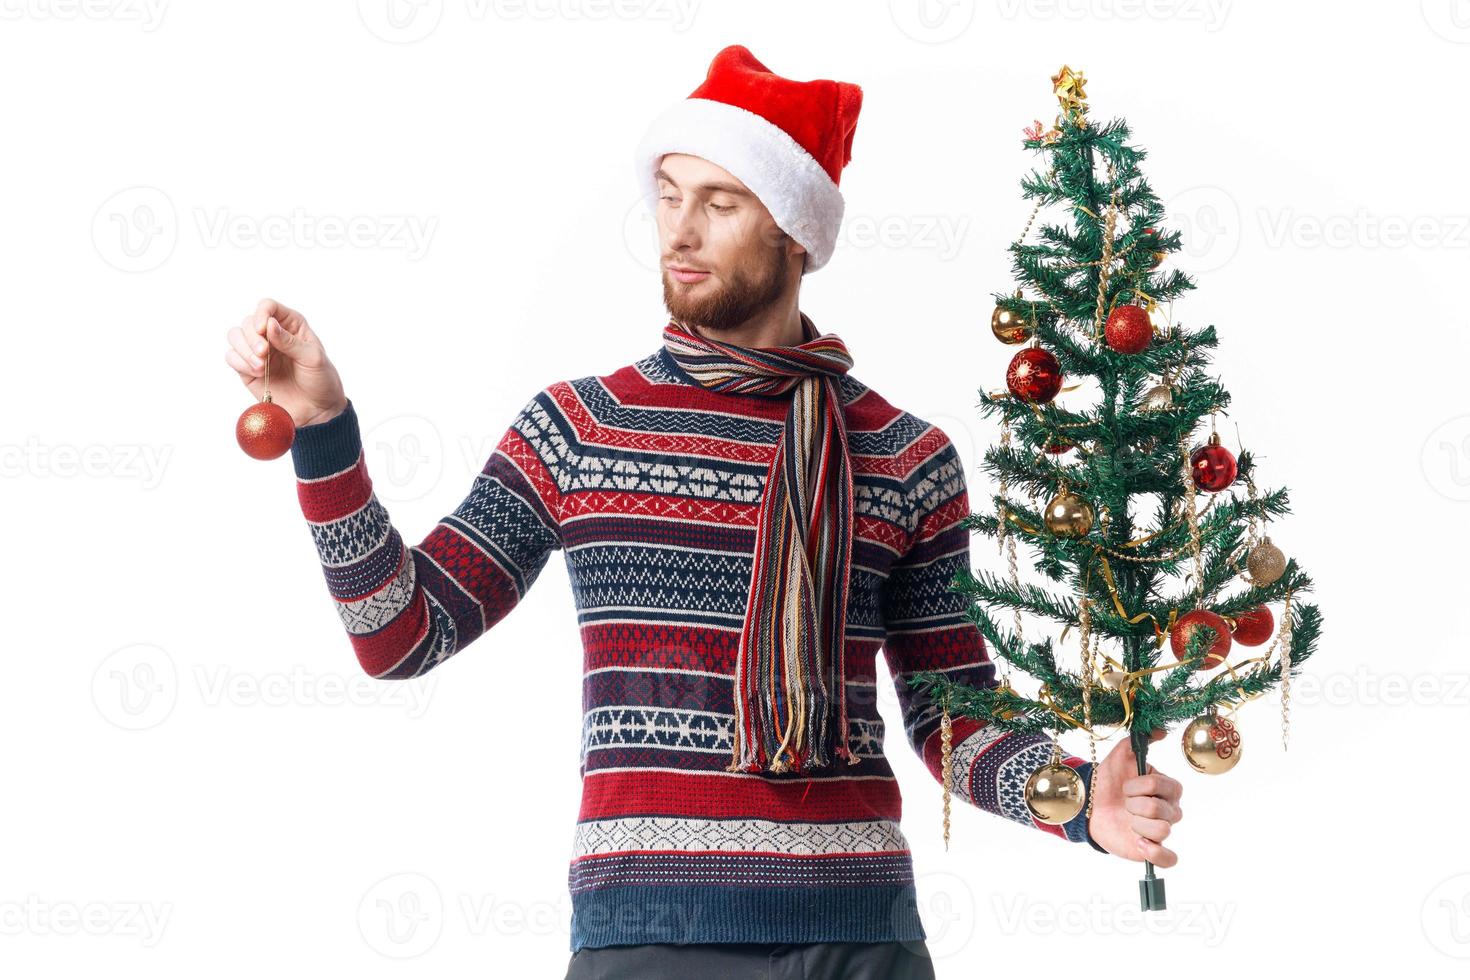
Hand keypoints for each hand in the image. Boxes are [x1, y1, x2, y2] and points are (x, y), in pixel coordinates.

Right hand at [224, 297, 347, 427]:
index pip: (268, 306)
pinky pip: (231, 357)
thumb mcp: (313, 359)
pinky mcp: (247, 369)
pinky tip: (256, 372)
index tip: (263, 329)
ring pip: (235, 336)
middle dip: (252, 336)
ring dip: (243, 349)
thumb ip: (290, 341)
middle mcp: (272, 334)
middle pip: (247, 321)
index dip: (262, 313)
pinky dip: (239, 362)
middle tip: (264, 354)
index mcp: (291, 325)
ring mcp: (258, 352)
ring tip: (260, 366)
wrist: (316, 410)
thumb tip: (269, 324)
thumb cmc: (320, 380)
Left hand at [1084, 727, 1183, 866]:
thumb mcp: (1120, 755)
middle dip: (1135, 805)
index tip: (1126, 786)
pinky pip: (1168, 859)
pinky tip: (1138, 843)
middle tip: (1123, 803)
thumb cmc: (1108, 779)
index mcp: (1166, 788)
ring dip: (1136, 824)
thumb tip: (1162, 730)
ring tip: (1126, 820)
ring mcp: (1160, 831)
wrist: (1089, 803)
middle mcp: (1168, 810)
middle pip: (1162, 810)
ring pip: (1162, 830)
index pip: (1165, 786)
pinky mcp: (1151, 850)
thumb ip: (1141, 740)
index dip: (1142, 786)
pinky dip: (1156, 853)